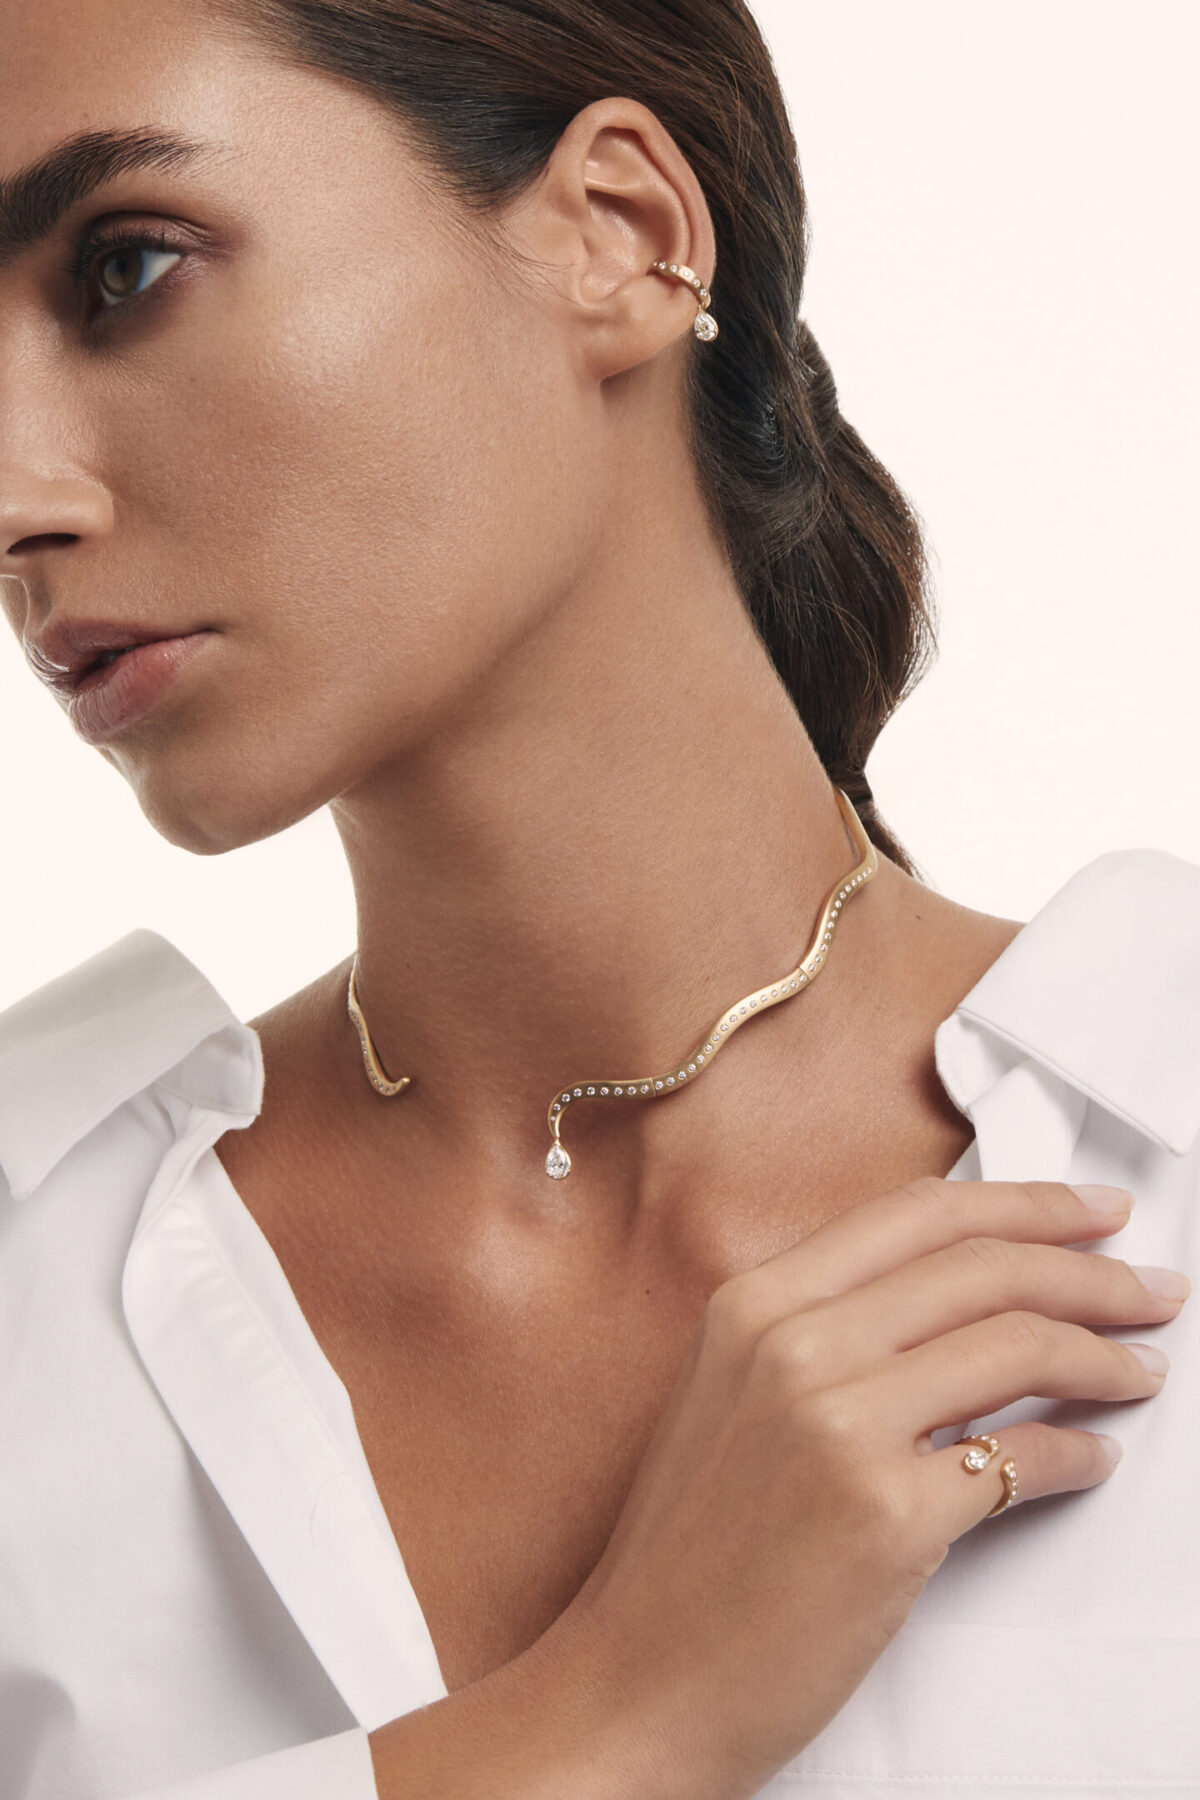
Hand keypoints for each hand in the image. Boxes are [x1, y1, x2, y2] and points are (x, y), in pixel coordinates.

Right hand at [565, 1179, 1187, 1798]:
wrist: (640, 1677)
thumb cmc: (689, 1550)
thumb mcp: (731, 1395)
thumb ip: (828, 1332)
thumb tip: (962, 1300)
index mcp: (754, 1302)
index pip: (921, 1214)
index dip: (1028, 1204)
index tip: (1093, 1213)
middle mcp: (791, 1343)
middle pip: (983, 1266)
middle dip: (1091, 1270)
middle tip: (1149, 1289)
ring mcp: (836, 1425)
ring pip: (1016, 1345)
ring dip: (1104, 1356)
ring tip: (1140, 1370)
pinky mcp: (883, 1518)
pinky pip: (1019, 1460)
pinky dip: (1078, 1454)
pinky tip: (1093, 1458)